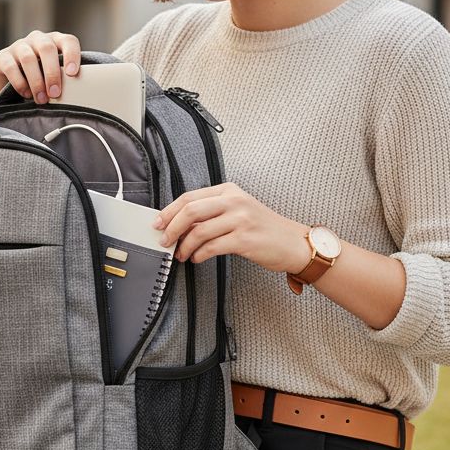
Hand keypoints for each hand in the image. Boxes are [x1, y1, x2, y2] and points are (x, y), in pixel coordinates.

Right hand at [0, 31, 82, 116]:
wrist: (11, 86)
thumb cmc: (42, 82)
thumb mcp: (57, 77)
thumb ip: (68, 80)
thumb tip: (83, 96)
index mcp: (56, 41)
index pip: (68, 41)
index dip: (72, 55)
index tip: (73, 74)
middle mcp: (38, 39)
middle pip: (47, 48)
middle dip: (52, 73)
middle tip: (55, 94)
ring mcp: (19, 46)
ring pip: (28, 58)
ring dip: (36, 81)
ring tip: (41, 100)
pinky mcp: (2, 56)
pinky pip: (11, 66)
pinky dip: (19, 82)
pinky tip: (26, 94)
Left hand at [153, 182, 309, 273]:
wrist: (293, 242)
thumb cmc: (263, 228)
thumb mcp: (238, 210)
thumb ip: (212, 212)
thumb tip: (179, 224)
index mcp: (229, 190)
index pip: (189, 197)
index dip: (169, 211)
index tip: (157, 223)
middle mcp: (234, 201)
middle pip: (190, 211)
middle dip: (171, 228)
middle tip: (164, 241)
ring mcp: (240, 219)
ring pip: (199, 231)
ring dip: (185, 246)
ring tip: (181, 255)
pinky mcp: (244, 239)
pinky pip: (212, 247)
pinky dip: (199, 254)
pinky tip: (197, 258)